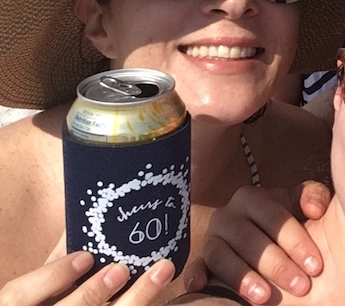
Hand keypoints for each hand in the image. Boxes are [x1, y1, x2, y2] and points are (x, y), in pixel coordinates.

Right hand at [0, 251, 173, 305]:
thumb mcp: (50, 275)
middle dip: (93, 292)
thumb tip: (88, 208)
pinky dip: (145, 304)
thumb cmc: (57, 292)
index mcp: (24, 305)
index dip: (53, 275)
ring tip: (160, 272)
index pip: (20, 295)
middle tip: (121, 269)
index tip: (85, 255)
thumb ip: (63, 251)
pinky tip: (163, 289)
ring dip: (137, 298)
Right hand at [186, 182, 330, 303]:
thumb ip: (313, 197)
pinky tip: (202, 287)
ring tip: (265, 298)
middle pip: (249, 239)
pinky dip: (195, 276)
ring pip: (222, 256)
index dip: (296, 241)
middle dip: (277, 265)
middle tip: (301, 286)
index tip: (316, 266)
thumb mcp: (299, 204)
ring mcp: (211, 238)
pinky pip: (194, 267)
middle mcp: (227, 215)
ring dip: (242, 277)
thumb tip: (315, 210)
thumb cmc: (285, 222)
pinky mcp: (200, 260)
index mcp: (252, 198)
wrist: (261, 237)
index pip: (275, 218)